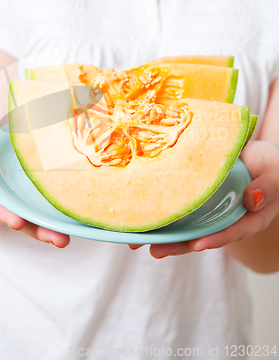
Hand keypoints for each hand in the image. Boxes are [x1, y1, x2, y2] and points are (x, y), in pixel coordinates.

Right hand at [0, 116, 69, 247]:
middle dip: (37, 230)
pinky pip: (50, 195)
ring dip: (52, 226)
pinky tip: (78, 213)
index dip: (3, 212)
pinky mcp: (39, 183)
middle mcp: (4, 193)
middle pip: (20, 215)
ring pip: (37, 211)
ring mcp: (23, 191)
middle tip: (58, 240)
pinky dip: (63, 205)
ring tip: (67, 238)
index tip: (16, 222)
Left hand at [129, 141, 278, 258]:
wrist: (252, 151)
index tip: (196, 245)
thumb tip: (253, 199)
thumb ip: (269, 186)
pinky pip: (179, 206)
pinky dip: (160, 211)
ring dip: (162, 233)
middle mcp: (227, 217)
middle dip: (178, 245)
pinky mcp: (196, 197)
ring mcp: (210, 209)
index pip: (234, 231)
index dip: (216, 238)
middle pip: (203, 234)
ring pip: (186, 225)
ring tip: (136, 242)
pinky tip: (139, 215)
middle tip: (155, 251)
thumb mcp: (275, 171)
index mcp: (250, 217)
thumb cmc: (269, 163)